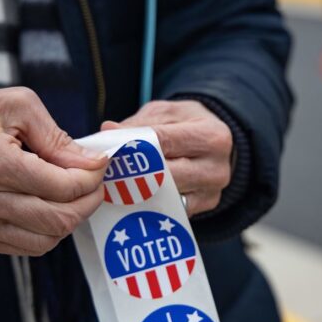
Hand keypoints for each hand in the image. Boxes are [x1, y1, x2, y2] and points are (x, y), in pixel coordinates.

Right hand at [0, 87, 107, 255]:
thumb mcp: (17, 106)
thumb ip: (57, 138)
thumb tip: (92, 163)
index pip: (64, 187)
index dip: (92, 178)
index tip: (99, 165)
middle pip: (58, 220)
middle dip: (88, 203)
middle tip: (94, 184)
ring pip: (45, 241)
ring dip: (69, 221)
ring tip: (73, 197)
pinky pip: (23, 247)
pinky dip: (45, 232)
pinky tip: (47, 208)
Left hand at [101, 100, 232, 215]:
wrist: (216, 144)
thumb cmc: (188, 124)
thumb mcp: (167, 113)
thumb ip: (140, 123)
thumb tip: (108, 131)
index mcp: (212, 136)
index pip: (164, 141)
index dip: (132, 144)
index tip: (107, 147)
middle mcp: (216, 167)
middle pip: (164, 174)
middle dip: (132, 171)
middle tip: (104, 170)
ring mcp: (211, 192)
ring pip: (164, 195)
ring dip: (135, 191)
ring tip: (113, 182)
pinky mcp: (203, 208)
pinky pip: (168, 209)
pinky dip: (148, 202)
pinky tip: (132, 195)